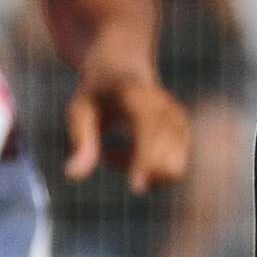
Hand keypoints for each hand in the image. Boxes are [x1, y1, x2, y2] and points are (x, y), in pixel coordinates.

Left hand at [64, 62, 188, 191]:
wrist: (124, 67)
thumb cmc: (97, 92)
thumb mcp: (80, 112)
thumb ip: (81, 142)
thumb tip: (73, 175)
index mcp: (139, 97)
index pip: (150, 131)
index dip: (147, 159)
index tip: (137, 189)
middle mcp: (167, 109)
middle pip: (170, 160)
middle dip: (139, 171)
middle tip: (105, 155)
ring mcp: (180, 121)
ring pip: (171, 170)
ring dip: (140, 172)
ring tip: (112, 152)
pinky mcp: (183, 134)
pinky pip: (170, 169)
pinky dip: (147, 171)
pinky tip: (127, 152)